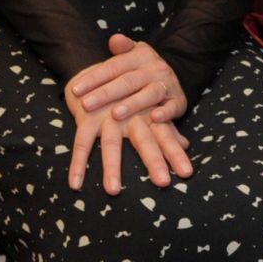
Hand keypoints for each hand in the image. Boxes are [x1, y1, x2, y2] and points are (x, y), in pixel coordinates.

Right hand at [64, 79, 192, 193]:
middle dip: (154, 160)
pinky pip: (81, 142)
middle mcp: (131, 115)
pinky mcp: (87, 116)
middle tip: (163, 182)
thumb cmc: (126, 96)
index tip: (187, 173)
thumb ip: (166, 129)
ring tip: (113, 191)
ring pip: (111, 143)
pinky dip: (78, 163)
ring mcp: (107, 115)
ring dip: (112, 166)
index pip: (166, 135)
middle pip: (145, 139)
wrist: (95, 70)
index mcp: (148, 114)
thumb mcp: (148, 109)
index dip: (176, 153)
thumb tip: (186, 145)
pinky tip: (75, 185)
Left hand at [70, 33, 187, 122]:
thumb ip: (122, 48)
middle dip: (105, 93)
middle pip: (128, 81)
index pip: (114, 66)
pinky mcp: (179, 101)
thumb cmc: (142, 69)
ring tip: (114, 114)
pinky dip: (165, 113)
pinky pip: (173, 107)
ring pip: (149, 94)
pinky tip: (154, 118)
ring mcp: (168, 85)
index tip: (75, 90)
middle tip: (85, 104)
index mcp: (140, 55)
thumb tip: (114, 39)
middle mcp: (155, 68)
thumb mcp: (133, 54)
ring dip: (133, 104)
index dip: (94, 78)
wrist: (172, 77)